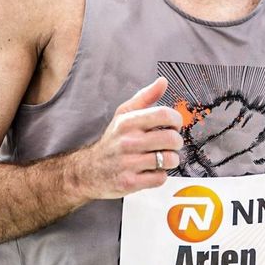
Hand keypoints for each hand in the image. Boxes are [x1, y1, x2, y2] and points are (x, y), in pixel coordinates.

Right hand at [79, 77, 182, 198]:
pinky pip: (160, 178)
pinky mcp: (129, 183)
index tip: (174, 125)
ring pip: (168, 160)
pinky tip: (152, 170)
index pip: (164, 115)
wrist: (88, 170)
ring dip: (171, 160)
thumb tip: (162, 81)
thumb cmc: (112, 140)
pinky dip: (160, 175)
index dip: (176, 120)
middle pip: (170, 139)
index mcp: (128, 122)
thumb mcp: (124, 114)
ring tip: (162, 158)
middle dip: (176, 142)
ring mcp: (128, 163)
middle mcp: (127, 141)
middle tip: (171, 144)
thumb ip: (145, 97)